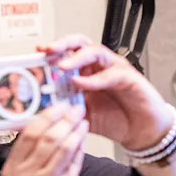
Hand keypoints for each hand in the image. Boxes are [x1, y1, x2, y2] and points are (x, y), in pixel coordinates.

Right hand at [1, 103, 87, 175]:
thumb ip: (35, 160)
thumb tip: (52, 132)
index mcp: (11, 170)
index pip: (26, 135)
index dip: (43, 116)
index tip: (55, 106)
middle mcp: (25, 175)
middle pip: (45, 136)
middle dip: (61, 118)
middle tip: (73, 107)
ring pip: (61, 147)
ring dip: (74, 128)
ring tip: (81, 118)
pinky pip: (72, 163)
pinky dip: (79, 146)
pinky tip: (83, 137)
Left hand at [41, 35, 171, 149]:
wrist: (140, 132)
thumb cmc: (113, 119)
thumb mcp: (80, 116)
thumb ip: (62, 109)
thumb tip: (37, 111)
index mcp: (84, 72)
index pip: (66, 54)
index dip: (51, 52)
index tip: (35, 54)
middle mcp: (98, 66)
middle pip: (80, 44)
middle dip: (62, 45)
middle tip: (48, 51)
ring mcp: (114, 69)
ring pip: (95, 52)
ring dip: (76, 57)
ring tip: (62, 66)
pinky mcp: (129, 78)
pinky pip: (111, 73)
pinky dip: (94, 79)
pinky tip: (81, 83)